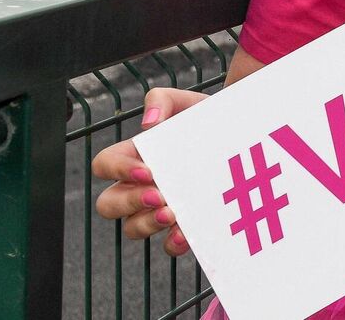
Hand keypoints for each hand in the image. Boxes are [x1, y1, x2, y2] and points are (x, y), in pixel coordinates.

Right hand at [92, 87, 207, 256]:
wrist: (240, 136)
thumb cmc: (204, 120)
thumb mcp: (186, 103)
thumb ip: (162, 100)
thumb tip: (149, 122)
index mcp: (134, 156)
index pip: (104, 165)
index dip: (117, 170)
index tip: (147, 171)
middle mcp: (140, 185)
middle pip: (109, 204)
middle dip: (129, 202)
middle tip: (158, 195)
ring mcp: (158, 207)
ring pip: (132, 228)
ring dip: (146, 224)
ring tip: (172, 214)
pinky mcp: (182, 224)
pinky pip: (166, 244)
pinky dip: (172, 242)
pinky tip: (186, 234)